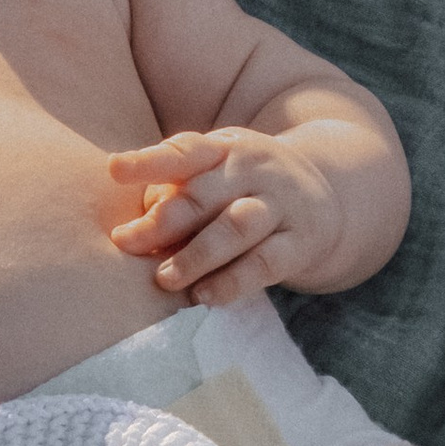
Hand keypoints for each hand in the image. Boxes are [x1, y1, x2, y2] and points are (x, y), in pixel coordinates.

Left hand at [103, 123, 352, 303]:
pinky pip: (264, 264)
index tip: (114, 169)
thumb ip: (176, 193)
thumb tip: (133, 231)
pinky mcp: (299, 243)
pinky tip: (204, 296)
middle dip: (162, 221)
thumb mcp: (217, 173)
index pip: (184, 151)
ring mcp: (279, 205)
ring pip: (235, 227)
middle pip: (204, 194)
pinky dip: (232, 282)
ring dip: (196, 254)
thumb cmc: (246, 188)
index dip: (148, 161)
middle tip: (126, 244)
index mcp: (224, 149)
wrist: (330, 194)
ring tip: (164, 279)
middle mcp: (253, 171)